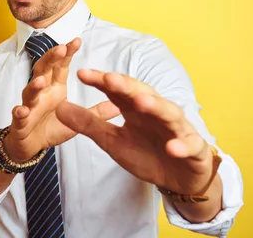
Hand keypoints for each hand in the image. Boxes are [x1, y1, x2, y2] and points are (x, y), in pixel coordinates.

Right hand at [4, 40, 119, 161]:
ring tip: (41, 81)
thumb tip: (121, 105)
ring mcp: (29, 106)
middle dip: (50, 59)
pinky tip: (22, 110)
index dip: (67, 53)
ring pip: (30, 92)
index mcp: (55, 88)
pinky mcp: (20, 123)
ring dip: (34, 86)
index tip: (77, 40)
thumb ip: (98, 111)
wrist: (31, 146)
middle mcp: (41, 93)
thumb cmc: (52, 126)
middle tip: (60, 48)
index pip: (61, 66)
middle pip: (44, 71)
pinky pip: (19, 116)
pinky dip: (19, 113)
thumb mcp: (80, 120)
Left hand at [55, 69, 214, 195]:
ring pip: (168, 112)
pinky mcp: (194, 147)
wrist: (180, 179)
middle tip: (109, 78)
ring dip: (155, 106)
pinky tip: (173, 148)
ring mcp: (177, 128)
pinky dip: (181, 145)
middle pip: (142, 94)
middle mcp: (157, 112)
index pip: (117, 91)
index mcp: (135, 109)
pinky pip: (189, 145)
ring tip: (141, 103)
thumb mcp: (113, 142)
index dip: (101, 82)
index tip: (82, 73)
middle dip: (127, 86)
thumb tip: (58, 107)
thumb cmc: (147, 154)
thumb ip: (88, 125)